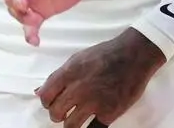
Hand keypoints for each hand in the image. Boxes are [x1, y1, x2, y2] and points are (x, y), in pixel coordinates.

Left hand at [37, 28, 165, 127]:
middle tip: (65, 112)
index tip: (52, 103)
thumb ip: (58, 76)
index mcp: (69, 73)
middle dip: (58, 114)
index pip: (45, 97)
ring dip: (71, 124)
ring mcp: (94, 102)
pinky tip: (92, 123)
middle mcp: (79, 88)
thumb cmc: (106, 54)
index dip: (46, 103)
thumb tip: (39, 92)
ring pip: (71, 125)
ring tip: (76, 120)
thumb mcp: (78, 59)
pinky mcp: (109, 112)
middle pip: (56, 113)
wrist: (134, 55)